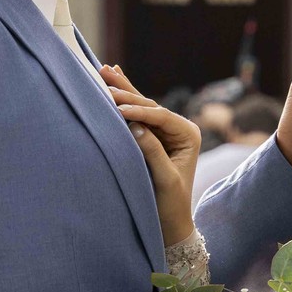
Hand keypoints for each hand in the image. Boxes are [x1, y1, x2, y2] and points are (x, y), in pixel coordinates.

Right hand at [101, 65, 200, 246]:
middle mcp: (178, 128)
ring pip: (140, 105)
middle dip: (126, 92)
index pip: (161, 116)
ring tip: (104, 69)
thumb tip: (134, 126)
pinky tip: (115, 74)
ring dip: (122, 89)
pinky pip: (136, 113)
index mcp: (189, 135)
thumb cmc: (171, 204)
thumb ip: (152, 152)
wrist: (170, 222)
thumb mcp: (164, 179)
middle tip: (102, 77)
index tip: (116, 109)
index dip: (138, 110)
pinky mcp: (152, 135)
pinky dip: (124, 97)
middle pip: (149, 105)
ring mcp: (165, 130)